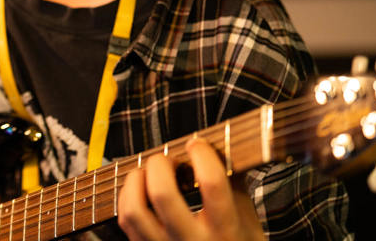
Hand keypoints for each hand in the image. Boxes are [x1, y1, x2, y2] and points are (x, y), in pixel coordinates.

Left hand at [117, 139, 265, 240]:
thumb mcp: (249, 222)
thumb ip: (234, 185)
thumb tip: (221, 147)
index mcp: (225, 231)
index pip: (211, 184)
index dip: (201, 155)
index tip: (197, 144)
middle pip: (162, 194)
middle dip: (159, 165)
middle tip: (167, 160)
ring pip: (134, 210)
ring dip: (135, 181)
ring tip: (146, 174)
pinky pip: (126, 222)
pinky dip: (127, 198)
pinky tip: (139, 191)